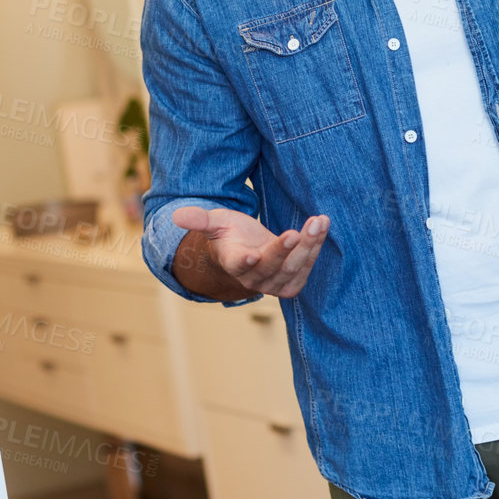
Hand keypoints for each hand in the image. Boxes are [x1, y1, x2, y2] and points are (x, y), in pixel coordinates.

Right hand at [172, 205, 327, 298]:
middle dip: (286, 249)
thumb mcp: (215, 223)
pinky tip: (322, 225)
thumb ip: (200, 220)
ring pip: (294, 269)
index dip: (245, 262)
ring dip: (309, 246)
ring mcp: (274, 283)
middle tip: (300, 230)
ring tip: (318, 222)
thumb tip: (176, 216)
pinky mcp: (291, 282)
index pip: (239, 266)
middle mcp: (254, 278)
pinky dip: (316, 248)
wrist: (246, 254)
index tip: (252, 255)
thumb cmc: (229, 236)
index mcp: (233, 264)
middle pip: (272, 267)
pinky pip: (306, 267)